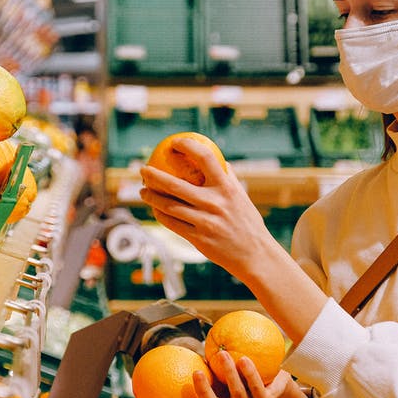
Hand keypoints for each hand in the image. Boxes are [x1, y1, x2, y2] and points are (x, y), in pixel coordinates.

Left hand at [139, 138, 276, 278]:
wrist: (255, 254)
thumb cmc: (247, 222)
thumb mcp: (241, 197)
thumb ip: (228, 178)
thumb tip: (217, 160)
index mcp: (227, 188)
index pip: (205, 157)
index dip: (188, 146)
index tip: (174, 142)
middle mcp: (215, 203)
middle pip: (175, 184)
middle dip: (154, 175)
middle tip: (143, 170)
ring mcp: (205, 222)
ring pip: (169, 206)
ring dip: (151, 197)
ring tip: (143, 191)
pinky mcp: (198, 238)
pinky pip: (172, 224)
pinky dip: (160, 215)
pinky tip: (155, 210)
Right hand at [153, 350, 291, 397]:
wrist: (276, 381)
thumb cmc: (240, 374)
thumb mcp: (218, 375)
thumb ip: (201, 370)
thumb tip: (171, 354)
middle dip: (204, 392)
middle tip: (196, 372)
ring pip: (237, 396)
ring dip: (229, 374)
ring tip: (222, 355)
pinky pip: (257, 388)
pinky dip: (250, 373)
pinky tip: (244, 358)